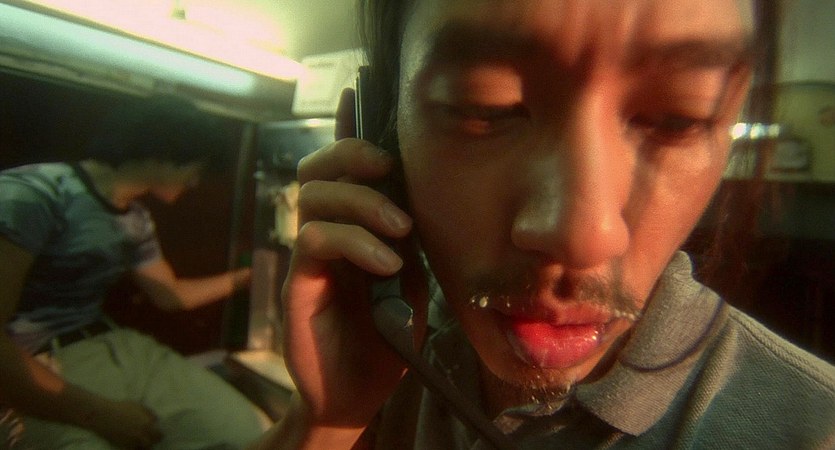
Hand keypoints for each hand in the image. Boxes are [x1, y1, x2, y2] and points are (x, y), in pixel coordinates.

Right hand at [85, 399, 161, 448]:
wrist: (103, 415)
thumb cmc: (121, 407)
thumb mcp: (138, 406)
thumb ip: (149, 413)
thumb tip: (156, 420)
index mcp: (147, 424)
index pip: (159, 435)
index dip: (159, 435)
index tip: (158, 433)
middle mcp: (142, 435)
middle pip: (153, 443)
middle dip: (153, 441)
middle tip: (152, 439)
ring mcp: (132, 442)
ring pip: (144, 449)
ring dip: (145, 446)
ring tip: (144, 442)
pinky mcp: (123, 446)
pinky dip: (136, 448)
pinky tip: (135, 444)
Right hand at [280, 89, 423, 433]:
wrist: (357, 395)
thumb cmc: (385, 338)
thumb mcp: (410, 282)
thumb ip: (407, 240)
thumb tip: (417, 195)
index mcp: (353, 228)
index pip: (343, 168)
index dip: (349, 129)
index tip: (362, 93)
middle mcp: (325, 234)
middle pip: (317, 169)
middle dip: (351, 153)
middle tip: (387, 167)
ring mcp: (308, 258)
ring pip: (314, 197)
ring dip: (361, 202)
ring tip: (399, 230)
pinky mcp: (298, 284)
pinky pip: (314, 240)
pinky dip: (354, 241)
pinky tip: (385, 262)